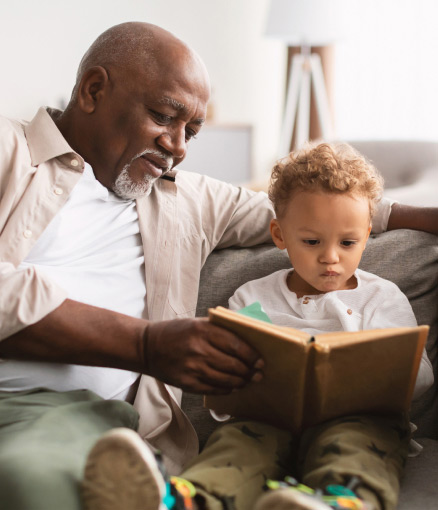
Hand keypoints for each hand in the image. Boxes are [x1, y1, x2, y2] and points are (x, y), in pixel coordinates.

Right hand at [142, 318, 263, 393]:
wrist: (148, 347)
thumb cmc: (176, 332)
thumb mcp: (197, 323)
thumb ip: (219, 329)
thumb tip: (247, 339)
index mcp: (202, 331)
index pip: (235, 344)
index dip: (251, 354)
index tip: (260, 360)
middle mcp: (198, 349)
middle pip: (233, 364)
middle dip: (249, 371)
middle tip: (257, 373)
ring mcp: (192, 368)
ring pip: (226, 379)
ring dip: (240, 382)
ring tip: (247, 380)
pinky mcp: (187, 383)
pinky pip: (213, 389)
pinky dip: (226, 389)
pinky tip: (232, 387)